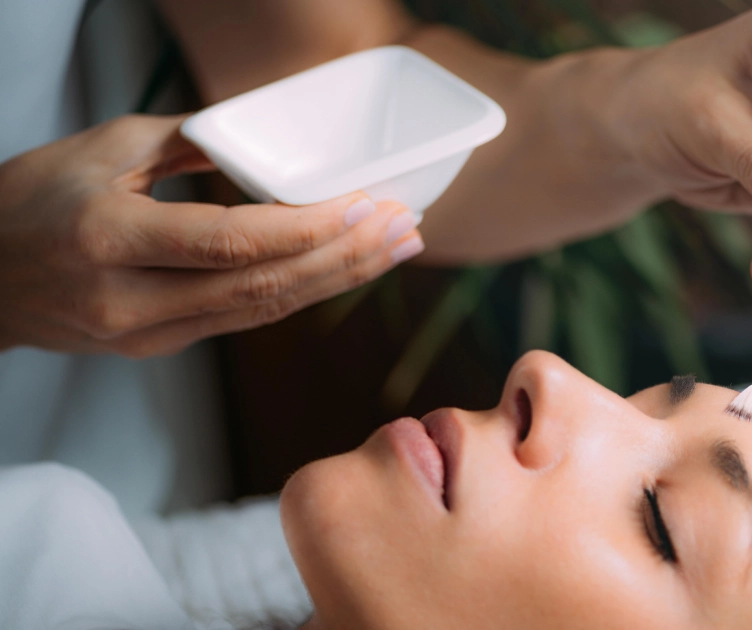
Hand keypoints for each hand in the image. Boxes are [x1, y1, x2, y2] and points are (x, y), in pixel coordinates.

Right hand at [0, 114, 423, 357]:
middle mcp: (128, 298)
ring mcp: (144, 334)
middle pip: (262, 287)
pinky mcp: (156, 348)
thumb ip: (186, 139)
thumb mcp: (98, 149)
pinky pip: (242, 320)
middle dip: (345, 259)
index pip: (229, 241)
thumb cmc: (25, 203)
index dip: (305, 229)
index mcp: (108, 237)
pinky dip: (298, 294)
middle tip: (404, 229)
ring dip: (336, 281)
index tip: (364, 205)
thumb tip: (260, 132)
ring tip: (393, 251)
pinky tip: (340, 270)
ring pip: (262, 313)